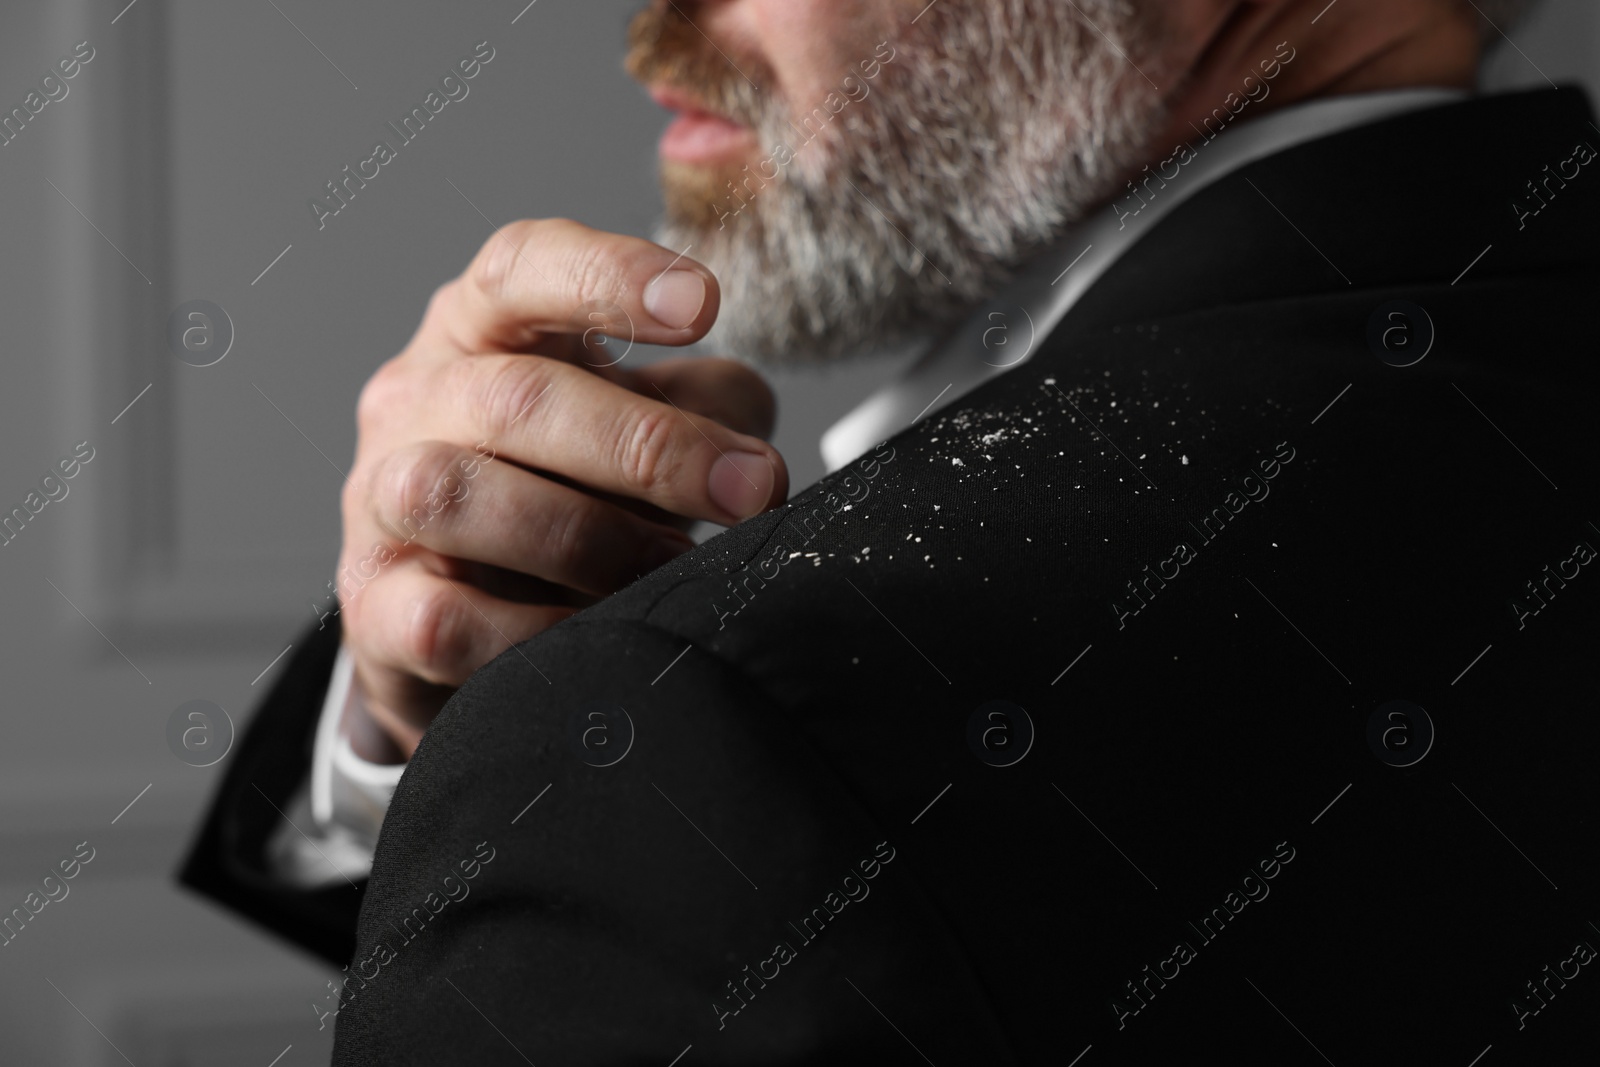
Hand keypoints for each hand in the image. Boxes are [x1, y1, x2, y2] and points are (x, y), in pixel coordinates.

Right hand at [338, 219, 787, 756]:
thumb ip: (704, 409)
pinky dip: (530, 631)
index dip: (608, 276)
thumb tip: (752, 454)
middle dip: (648, 446)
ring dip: (588, 536)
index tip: (703, 303)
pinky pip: (441, 620)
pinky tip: (597, 631)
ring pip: (456, 495)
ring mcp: (378, 503)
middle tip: (749, 489)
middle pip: (515, 396)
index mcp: (480, 330)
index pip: (520, 269)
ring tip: (670, 566)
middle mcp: (418, 401)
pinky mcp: (374, 610)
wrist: (467, 625)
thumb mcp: (638, 423)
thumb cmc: (566, 495)